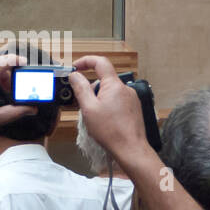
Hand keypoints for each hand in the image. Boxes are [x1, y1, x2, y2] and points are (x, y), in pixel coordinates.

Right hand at [69, 55, 150, 169]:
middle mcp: (125, 89)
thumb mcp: (89, 108)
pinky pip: (117, 101)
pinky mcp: (134, 108)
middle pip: (103, 80)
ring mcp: (131, 98)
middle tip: (85, 105)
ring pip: (110, 92)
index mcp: (114, 85)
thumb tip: (75, 75)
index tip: (76, 66)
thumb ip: (81, 88)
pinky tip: (106, 121)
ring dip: (99, 100)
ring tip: (97, 118)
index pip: (100, 62)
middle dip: (91, 89)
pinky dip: (108, 107)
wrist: (130, 148)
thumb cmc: (112, 132)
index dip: (86, 61)